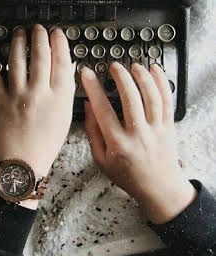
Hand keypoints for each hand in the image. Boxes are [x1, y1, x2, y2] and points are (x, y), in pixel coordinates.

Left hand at [0, 25, 75, 208]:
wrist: (21, 167)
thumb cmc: (44, 146)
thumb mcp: (63, 119)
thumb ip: (65, 92)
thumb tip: (67, 67)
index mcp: (59, 99)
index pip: (62, 62)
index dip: (60, 43)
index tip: (57, 33)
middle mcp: (39, 94)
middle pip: (40, 56)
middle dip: (39, 36)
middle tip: (37, 28)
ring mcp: (17, 96)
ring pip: (17, 60)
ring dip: (17, 41)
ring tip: (18, 32)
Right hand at [81, 62, 196, 223]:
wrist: (160, 189)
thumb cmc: (128, 175)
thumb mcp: (101, 159)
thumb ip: (92, 132)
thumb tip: (88, 106)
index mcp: (118, 143)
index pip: (103, 110)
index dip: (93, 88)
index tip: (86, 73)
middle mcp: (138, 135)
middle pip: (131, 99)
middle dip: (121, 78)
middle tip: (114, 66)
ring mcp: (156, 130)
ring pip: (151, 97)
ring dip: (142, 77)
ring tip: (133, 66)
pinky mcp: (169, 127)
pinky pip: (167, 101)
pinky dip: (162, 83)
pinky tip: (155, 70)